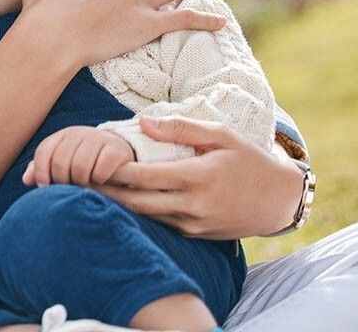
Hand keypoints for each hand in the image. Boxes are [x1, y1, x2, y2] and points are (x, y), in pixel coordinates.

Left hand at [22, 126, 134, 187]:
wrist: (118, 151)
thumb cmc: (84, 160)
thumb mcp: (63, 161)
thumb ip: (43, 168)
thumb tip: (26, 180)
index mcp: (62, 136)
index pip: (44, 152)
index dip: (41, 172)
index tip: (45, 187)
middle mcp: (78, 133)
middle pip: (61, 162)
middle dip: (62, 180)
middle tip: (69, 189)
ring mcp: (98, 139)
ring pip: (80, 167)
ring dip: (80, 182)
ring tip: (83, 186)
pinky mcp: (116, 149)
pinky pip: (101, 170)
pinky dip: (98, 180)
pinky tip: (100, 182)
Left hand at [91, 116, 304, 238]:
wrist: (279, 199)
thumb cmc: (248, 159)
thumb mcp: (220, 135)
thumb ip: (180, 128)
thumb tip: (142, 123)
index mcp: (196, 178)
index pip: (143, 176)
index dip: (114, 170)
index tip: (92, 159)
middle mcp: (192, 205)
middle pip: (136, 201)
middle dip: (106, 192)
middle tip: (78, 179)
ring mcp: (194, 224)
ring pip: (145, 216)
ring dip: (118, 204)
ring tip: (90, 189)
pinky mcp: (196, 235)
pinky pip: (161, 224)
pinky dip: (140, 213)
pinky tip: (122, 201)